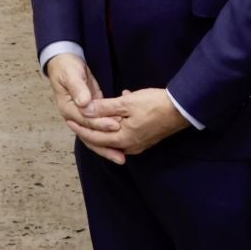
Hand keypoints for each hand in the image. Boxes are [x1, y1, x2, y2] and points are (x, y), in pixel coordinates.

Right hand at [45, 53, 122, 161]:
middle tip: (120, 156)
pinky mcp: (92, 113)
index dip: (100, 124)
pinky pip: (100, 127)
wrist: (64, 63)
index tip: (116, 125)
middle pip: (90, 136)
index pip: (86, 121)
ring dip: (108, 145)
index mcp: (67, 109)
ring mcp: (83, 116)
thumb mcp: (70, 75)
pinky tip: (122, 140)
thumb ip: (78, 89)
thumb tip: (84, 103)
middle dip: (105, 147)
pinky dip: (110, 133)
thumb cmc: (66, 68)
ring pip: (96, 135)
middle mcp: (74, 117)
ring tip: (123, 155)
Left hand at [75, 88, 190, 161]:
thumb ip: (104, 108)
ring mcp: (138, 144)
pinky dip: (116, 125)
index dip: (80, 128)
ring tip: (94, 116)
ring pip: (113, 138)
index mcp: (122, 139)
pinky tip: (117, 111)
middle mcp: (129, 146)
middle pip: (102, 141)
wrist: (181, 109)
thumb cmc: (153, 104)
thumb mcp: (126, 103)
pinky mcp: (145, 139)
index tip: (69, 120)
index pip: (94, 137)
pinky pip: (124, 134)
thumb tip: (85, 111)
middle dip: (89, 130)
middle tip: (75, 121)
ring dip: (103, 127)